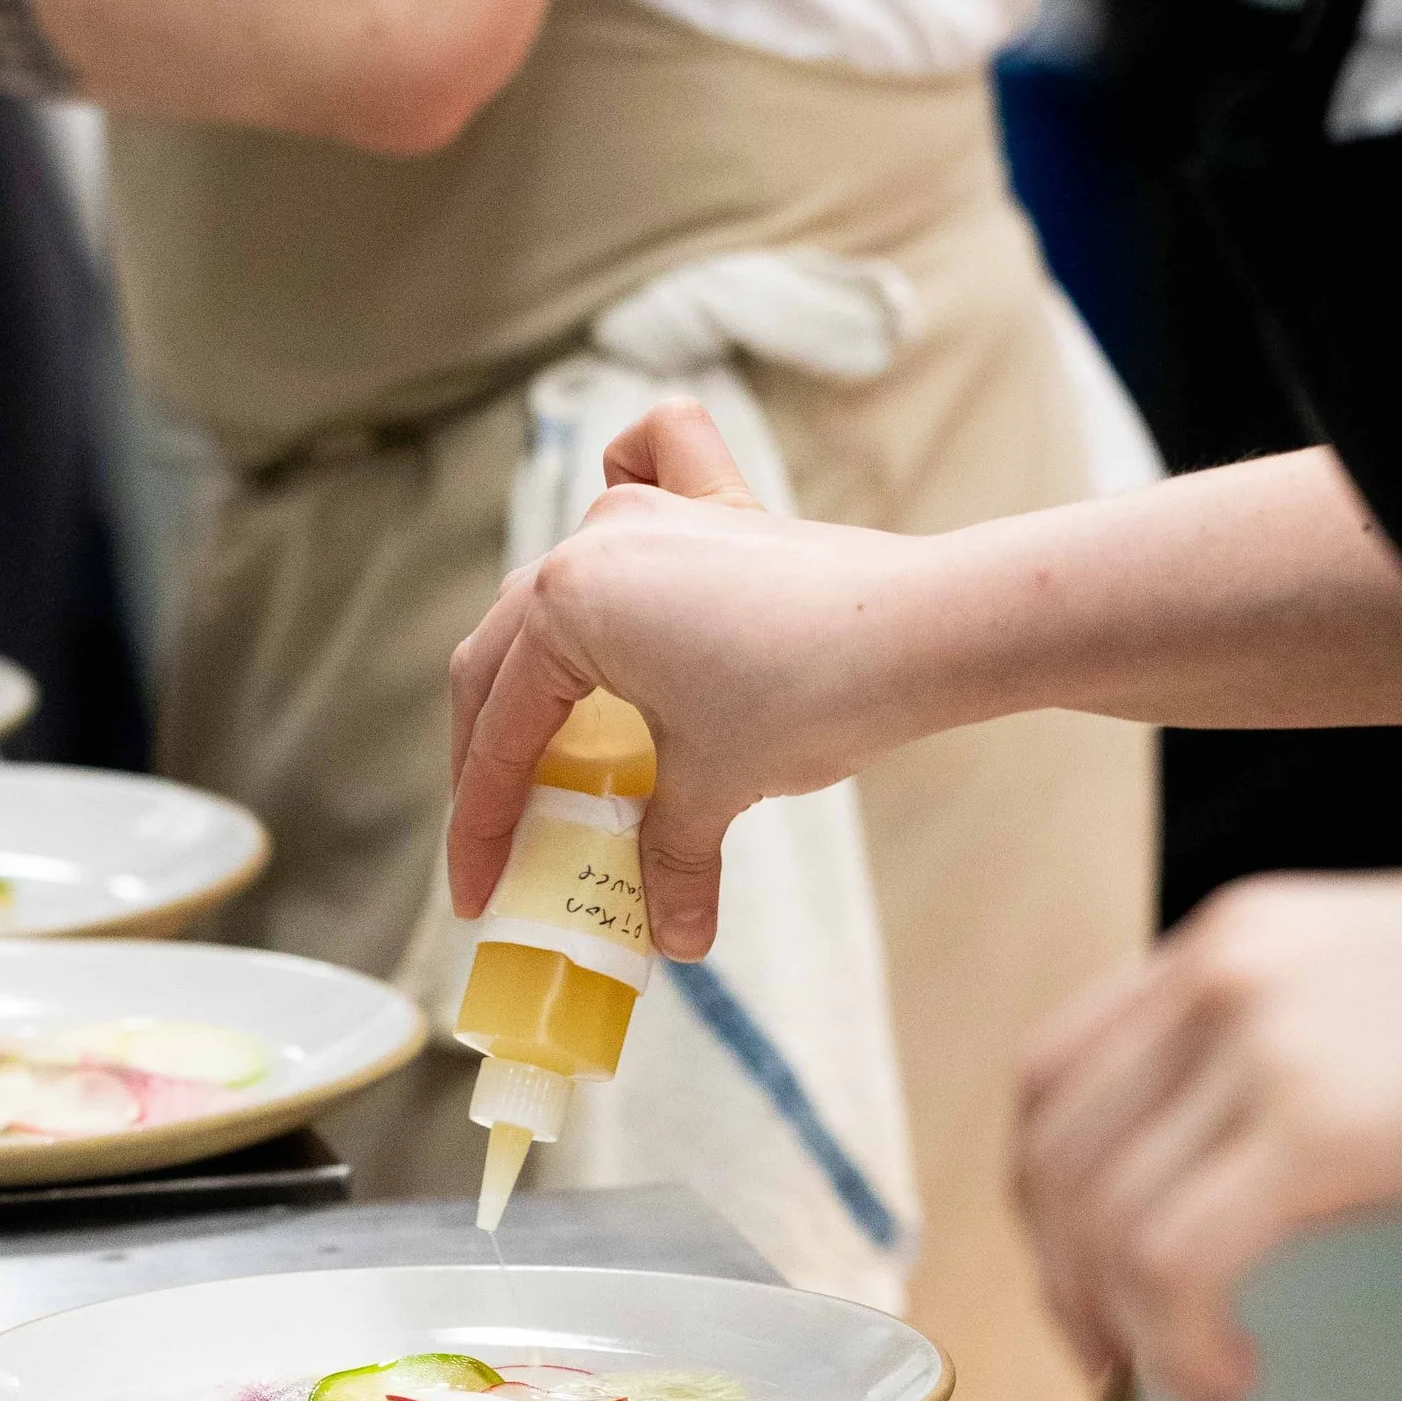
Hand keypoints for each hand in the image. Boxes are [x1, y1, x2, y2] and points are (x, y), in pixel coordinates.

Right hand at [446, 399, 955, 958]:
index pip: (499, 733)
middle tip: (500, 834)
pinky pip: (649, 462)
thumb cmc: (808, 697)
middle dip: (492, 752)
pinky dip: (625, 478)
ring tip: (548, 738)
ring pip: (555, 585)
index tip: (477, 891)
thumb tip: (672, 938)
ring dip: (540, 665)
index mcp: (566, 607)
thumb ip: (669, 862)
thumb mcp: (713, 790)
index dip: (479, 825)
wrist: (925, 631)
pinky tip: (621, 517)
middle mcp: (592, 544)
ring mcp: (653, 514)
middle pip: (505, 657)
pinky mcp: (717, 508)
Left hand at [1014, 862, 1401, 1400]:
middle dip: (1063, 1282)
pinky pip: (1174, 1261)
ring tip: (1192, 1382)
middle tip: (1108, 1359)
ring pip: (1103, 1219)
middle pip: (1055, 1154)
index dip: (1043, 1199)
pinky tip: (1228, 1376)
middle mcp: (1218, 977)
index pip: (1054, 1074)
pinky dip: (1177, 1345)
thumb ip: (1258, 1078)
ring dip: (1126, 1331)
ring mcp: (1261, 1045)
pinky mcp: (1319, 1125)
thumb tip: (1204, 1205)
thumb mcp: (1365, 1011)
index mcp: (1224, 943)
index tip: (1075, 1279)